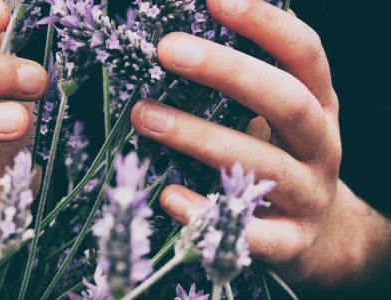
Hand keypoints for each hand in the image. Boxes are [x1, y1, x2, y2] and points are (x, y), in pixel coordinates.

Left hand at [130, 0, 390, 288]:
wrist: (324, 236)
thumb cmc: (283, 159)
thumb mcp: (277, 117)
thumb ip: (242, 88)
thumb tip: (177, 43)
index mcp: (319, 104)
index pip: (303, 53)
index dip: (265, 23)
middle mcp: (321, 145)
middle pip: (284, 101)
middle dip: (225, 71)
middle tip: (165, 48)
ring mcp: (309, 195)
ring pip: (260, 162)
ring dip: (197, 136)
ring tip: (142, 114)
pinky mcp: (290, 242)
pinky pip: (252, 233)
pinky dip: (207, 213)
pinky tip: (169, 196)